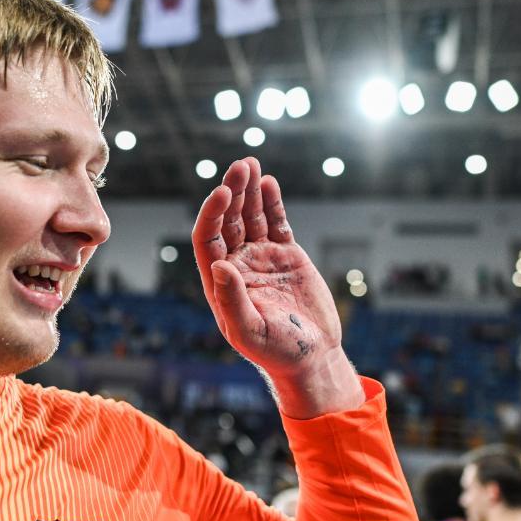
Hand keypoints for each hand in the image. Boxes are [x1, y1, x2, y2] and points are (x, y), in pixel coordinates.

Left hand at [191, 158, 361, 417]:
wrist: (311, 357)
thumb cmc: (276, 351)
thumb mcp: (251, 330)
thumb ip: (232, 300)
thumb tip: (220, 267)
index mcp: (220, 281)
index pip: (208, 238)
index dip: (213, 214)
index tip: (224, 193)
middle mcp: (237, 265)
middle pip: (228, 220)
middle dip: (233, 192)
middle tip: (240, 166)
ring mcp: (261, 258)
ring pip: (251, 217)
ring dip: (249, 191)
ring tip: (250, 164)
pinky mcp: (286, 256)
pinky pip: (276, 223)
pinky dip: (272, 203)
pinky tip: (268, 182)